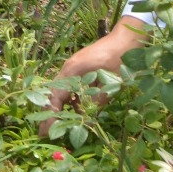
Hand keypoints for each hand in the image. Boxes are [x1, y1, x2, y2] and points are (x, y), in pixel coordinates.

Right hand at [41, 18, 146, 134]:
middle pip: (53, 94)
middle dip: (49, 113)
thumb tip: (84, 120)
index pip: (55, 97)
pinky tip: (75, 110)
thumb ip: (96, 102)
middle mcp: (69, 68)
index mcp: (73, 71)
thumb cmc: (120, 58)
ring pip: (61, 90)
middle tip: (44, 133)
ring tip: (57, 125)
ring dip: (59, 107)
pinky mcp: (81, 67)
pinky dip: (70, 99)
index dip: (50, 116)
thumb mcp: (110, 84)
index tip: (46, 132)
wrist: (128, 37)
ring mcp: (74, 67)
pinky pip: (70, 85)